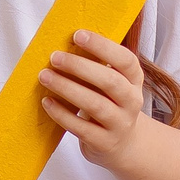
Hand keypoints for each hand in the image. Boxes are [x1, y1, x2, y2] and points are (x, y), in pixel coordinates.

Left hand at [37, 28, 151, 169]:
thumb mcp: (113, 84)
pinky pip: (81, 127)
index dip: (102, 46)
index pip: (125, 60)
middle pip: (110, 81)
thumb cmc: (110, 104)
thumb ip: (97, 66)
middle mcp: (132, 101)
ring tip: (45, 76)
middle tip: (54, 57)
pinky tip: (47, 102)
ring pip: (95, 104)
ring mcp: (120, 124)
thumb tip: (63, 44)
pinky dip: (61, 114)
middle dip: (80, 67)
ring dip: (67, 88)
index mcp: (134, 80)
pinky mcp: (104, 143)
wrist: (123, 145)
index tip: (78, 34)